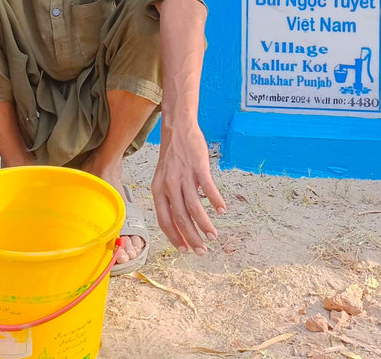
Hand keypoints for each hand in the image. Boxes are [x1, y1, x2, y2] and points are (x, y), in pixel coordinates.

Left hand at [151, 121, 225, 254]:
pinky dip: (215, 201)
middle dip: (192, 237)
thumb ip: (169, 197)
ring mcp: (183, 175)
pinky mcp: (198, 166)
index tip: (184, 250)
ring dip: (205, 224)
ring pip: (194, 207)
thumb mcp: (163, 177)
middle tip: (202, 251)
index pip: (164, 220)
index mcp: (158, 190)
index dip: (174, 237)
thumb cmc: (172, 156)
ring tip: (213, 236)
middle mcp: (169, 185)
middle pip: (180, 217)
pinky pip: (208, 188)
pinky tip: (222, 210)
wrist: (178, 128)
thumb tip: (180, 220)